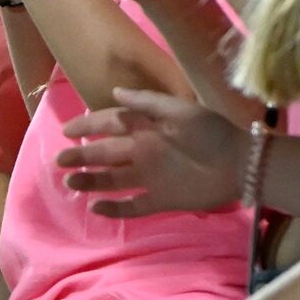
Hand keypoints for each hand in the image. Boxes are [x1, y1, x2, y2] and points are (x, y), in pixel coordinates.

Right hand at [56, 87, 249, 214]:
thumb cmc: (211, 132)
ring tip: (70, 182)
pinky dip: (115, 208)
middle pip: (105, 153)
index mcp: (147, 128)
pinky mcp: (160, 199)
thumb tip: (114, 91)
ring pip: (113, 179)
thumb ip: (147, 102)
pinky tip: (95, 207)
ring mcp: (150, 177)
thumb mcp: (180, 110)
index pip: (110, 124)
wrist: (240, 164)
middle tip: (59, 160)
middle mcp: (143, 151)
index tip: (66, 130)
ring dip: (92, 180)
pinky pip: (133, 205)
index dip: (88, 125)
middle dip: (82, 156)